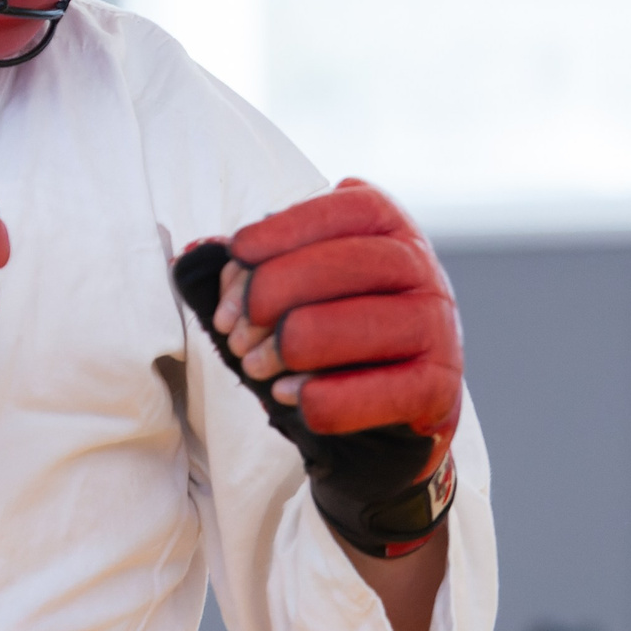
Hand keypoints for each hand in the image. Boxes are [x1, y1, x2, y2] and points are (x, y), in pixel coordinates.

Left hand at [172, 179, 462, 556]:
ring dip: (288, 349)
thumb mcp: (293, 291)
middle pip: (347, 263)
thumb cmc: (329, 339)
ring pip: (356, 325)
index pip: (344, 210)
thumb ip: (249, 266)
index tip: (237, 257)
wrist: (384, 420)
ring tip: (253, 367)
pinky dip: (322, 398)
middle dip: (273, 294)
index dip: (284, 230)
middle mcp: (424, 269)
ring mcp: (439, 328)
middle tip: (233, 329)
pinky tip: (289, 397)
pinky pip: (378, 391)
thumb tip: (190, 253)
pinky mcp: (439, 388)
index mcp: (391, 228)